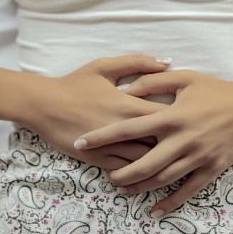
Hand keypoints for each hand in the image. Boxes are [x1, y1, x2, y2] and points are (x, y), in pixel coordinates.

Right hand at [17, 54, 171, 169]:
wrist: (43, 105)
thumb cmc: (76, 83)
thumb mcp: (105, 66)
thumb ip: (138, 63)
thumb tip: (167, 62)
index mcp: (130, 106)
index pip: (168, 116)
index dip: (182, 118)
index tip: (188, 117)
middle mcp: (124, 130)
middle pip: (162, 142)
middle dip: (174, 142)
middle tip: (183, 140)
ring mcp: (112, 148)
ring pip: (146, 161)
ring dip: (158, 159)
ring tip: (170, 157)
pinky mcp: (99, 160)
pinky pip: (126, 170)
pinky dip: (138, 171)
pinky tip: (146, 169)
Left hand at [72, 69, 232, 216]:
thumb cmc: (217, 90)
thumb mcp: (185, 79)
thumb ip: (153, 83)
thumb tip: (125, 88)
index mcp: (171, 117)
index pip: (128, 128)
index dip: (101, 136)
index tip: (80, 142)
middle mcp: (181, 140)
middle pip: (142, 163)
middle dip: (119, 173)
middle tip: (106, 176)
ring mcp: (196, 157)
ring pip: (162, 179)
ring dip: (139, 187)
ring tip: (123, 189)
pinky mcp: (211, 169)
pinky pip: (188, 190)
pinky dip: (170, 203)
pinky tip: (154, 211)